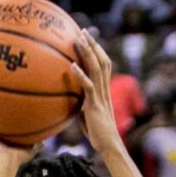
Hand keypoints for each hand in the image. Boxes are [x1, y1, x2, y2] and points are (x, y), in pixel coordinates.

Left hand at [71, 28, 120, 150]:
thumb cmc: (97, 133)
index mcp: (104, 90)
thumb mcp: (87, 113)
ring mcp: (100, 96)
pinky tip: (72, 66)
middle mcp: (104, 89)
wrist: (108, 145)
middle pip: (102, 61)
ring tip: (79, 40)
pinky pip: (88, 86)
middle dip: (93, 45)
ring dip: (88, 53)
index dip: (96, 50)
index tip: (87, 38)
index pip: (103, 65)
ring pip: (97, 69)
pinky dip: (80, 75)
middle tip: (82, 31)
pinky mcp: (95, 105)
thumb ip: (81, 102)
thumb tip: (67, 96)